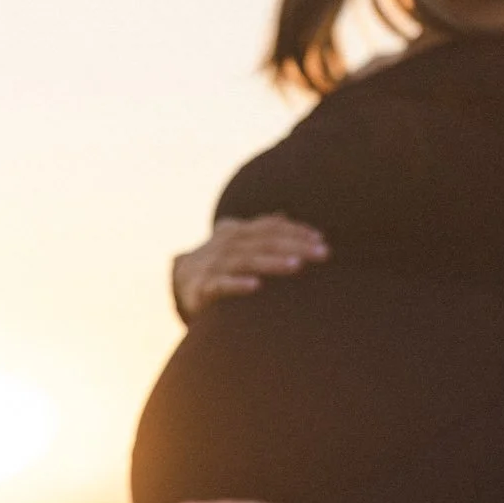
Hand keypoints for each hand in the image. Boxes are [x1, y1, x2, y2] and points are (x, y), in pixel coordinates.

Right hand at [171, 214, 328, 320]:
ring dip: (271, 262)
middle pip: (263, 241)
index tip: (320, 239)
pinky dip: (236, 284)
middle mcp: (225, 244)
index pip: (269, 227)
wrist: (180, 284)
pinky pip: (220, 284)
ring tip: (296, 265)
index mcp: (236, 232)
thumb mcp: (237, 243)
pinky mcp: (201, 288)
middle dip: (295, 245)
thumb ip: (260, 229)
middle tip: (323, 253)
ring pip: (245, 260)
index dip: (296, 230)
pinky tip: (255, 286)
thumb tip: (284, 215)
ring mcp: (212, 265)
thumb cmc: (220, 264)